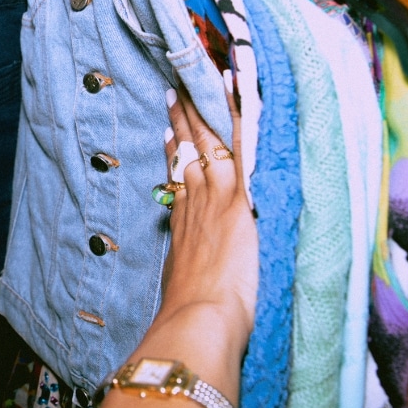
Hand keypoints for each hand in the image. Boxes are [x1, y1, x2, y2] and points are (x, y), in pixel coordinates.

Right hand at [161, 71, 258, 339]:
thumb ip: (182, 277)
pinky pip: (236, 149)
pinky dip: (233, 120)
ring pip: (207, 146)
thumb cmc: (192, 316)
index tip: (171, 136)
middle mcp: (194, 206)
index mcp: (182, 227)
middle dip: (182, 125)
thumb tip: (181, 282)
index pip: (180, 181)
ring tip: (192, 89)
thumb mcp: (180, 290)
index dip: (175, 156)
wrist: (199, 318)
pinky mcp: (236, 199)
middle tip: (174, 97)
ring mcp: (214, 199)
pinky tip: (232, 95)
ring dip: (200, 115)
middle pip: (187, 156)